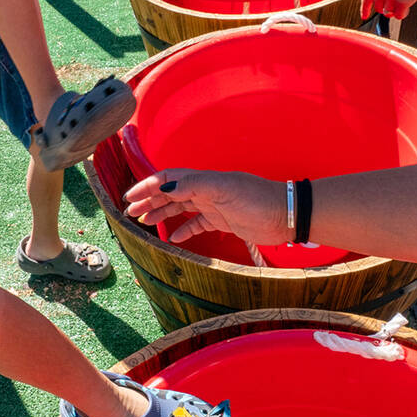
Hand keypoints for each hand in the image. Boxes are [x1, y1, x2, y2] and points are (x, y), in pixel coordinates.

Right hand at [123, 169, 290, 245]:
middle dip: (149, 200)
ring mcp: (213, 205)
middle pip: (170, 193)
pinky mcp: (222, 221)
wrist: (285, 215)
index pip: (168, 178)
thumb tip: (164, 187)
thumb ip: (193, 186)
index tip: (131, 198)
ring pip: (180, 208)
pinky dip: (184, 230)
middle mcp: (205, 190)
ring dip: (161, 214)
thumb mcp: (222, 189)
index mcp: (203, 179)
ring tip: (144, 222)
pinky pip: (197, 224)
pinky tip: (174, 238)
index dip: (148, 186)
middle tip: (131, 212)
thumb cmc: (256, 199)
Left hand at [359, 0, 416, 20]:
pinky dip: (404, 13)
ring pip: (389, 12)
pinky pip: (399, 15)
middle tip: (399, 2)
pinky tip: (409, 6)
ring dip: (397, 9)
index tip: (364, 16)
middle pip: (379, 8)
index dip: (364, 9)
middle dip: (388, 8)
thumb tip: (386, 5)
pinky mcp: (401, 2)